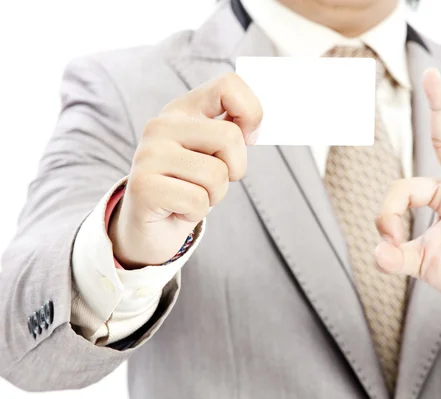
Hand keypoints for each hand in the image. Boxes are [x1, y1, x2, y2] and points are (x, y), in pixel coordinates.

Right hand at [109, 73, 261, 267]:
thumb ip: (233, 132)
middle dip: (234, 169)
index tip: (248, 138)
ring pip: (217, 174)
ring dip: (214, 195)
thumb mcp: (214, 155)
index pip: (229, 85)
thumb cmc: (189, 188)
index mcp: (182, 110)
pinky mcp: (143, 185)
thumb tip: (254, 126)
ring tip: (191, 195)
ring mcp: (149, 153)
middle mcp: (161, 125)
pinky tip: (177, 210)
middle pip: (230, 136)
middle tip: (212, 181)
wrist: (149, 229)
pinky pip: (198, 200)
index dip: (252, 112)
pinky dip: (196, 212)